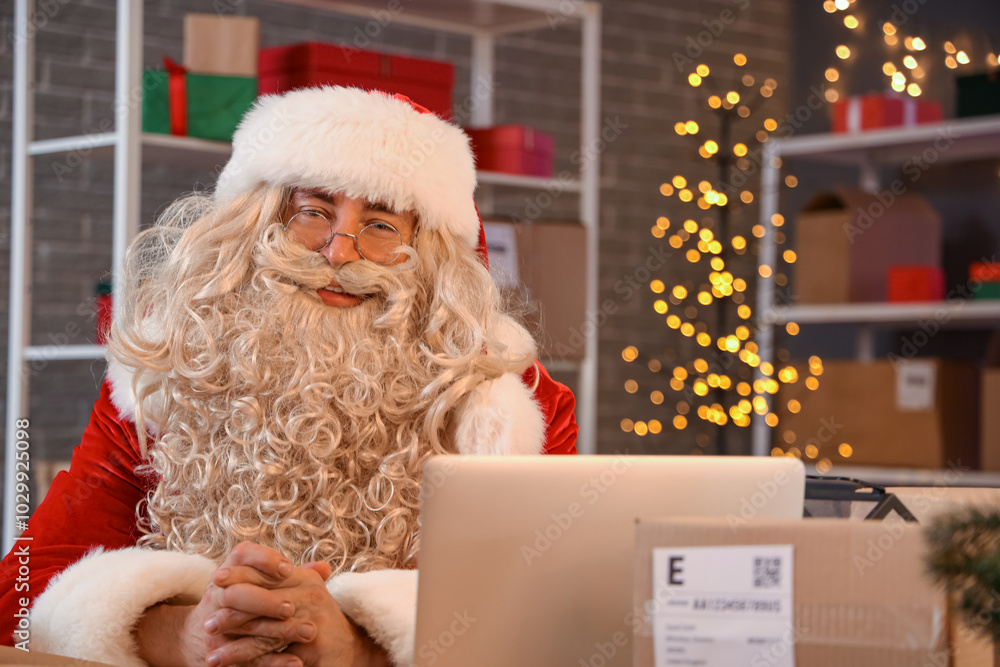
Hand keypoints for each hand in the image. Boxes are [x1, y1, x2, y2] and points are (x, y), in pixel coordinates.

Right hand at [135, 541, 302, 666]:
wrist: (206, 631)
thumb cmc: (247, 600)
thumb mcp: (263, 582)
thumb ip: (293, 576)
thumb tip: (325, 568)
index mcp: (231, 568)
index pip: (243, 554)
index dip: (264, 560)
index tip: (287, 570)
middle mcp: (219, 591)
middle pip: (238, 592)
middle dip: (266, 600)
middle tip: (291, 608)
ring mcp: (215, 621)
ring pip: (243, 624)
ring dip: (276, 630)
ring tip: (308, 633)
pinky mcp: (219, 650)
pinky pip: (245, 656)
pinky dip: (272, 661)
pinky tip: (295, 662)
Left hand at [208, 560, 385, 666]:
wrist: (353, 649)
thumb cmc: (322, 621)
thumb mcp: (307, 593)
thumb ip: (282, 578)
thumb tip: (243, 557)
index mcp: (306, 580)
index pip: (268, 574)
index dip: (241, 575)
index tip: (216, 580)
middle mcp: (312, 596)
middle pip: (264, 601)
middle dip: (232, 612)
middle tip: (206, 623)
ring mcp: (313, 621)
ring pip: (265, 631)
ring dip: (236, 643)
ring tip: (212, 652)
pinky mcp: (312, 647)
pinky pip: (274, 656)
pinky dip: (250, 662)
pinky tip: (232, 666)